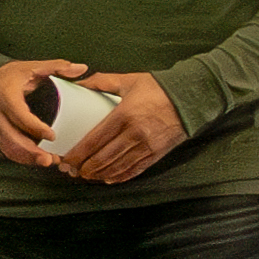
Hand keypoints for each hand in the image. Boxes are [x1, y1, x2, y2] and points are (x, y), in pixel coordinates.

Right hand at [0, 58, 75, 165]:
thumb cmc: (10, 75)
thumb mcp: (33, 66)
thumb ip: (57, 67)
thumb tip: (81, 68)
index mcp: (5, 94)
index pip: (18, 114)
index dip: (34, 127)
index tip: (52, 135)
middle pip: (10, 136)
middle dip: (30, 151)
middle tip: (51, 159)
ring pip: (7, 147)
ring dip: (27, 158)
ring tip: (49, 162)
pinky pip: (6, 149)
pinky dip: (22, 157)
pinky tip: (38, 160)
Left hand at [55, 69, 185, 183]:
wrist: (191, 96)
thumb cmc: (160, 88)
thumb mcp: (129, 80)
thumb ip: (102, 82)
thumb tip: (80, 84)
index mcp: (125, 115)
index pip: (95, 141)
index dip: (78, 154)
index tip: (67, 159)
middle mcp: (135, 134)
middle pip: (103, 158)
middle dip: (84, 168)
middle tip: (71, 170)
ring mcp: (147, 146)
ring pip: (117, 167)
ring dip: (99, 174)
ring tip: (86, 175)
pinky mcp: (157, 153)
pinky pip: (135, 170)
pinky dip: (120, 176)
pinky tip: (108, 178)